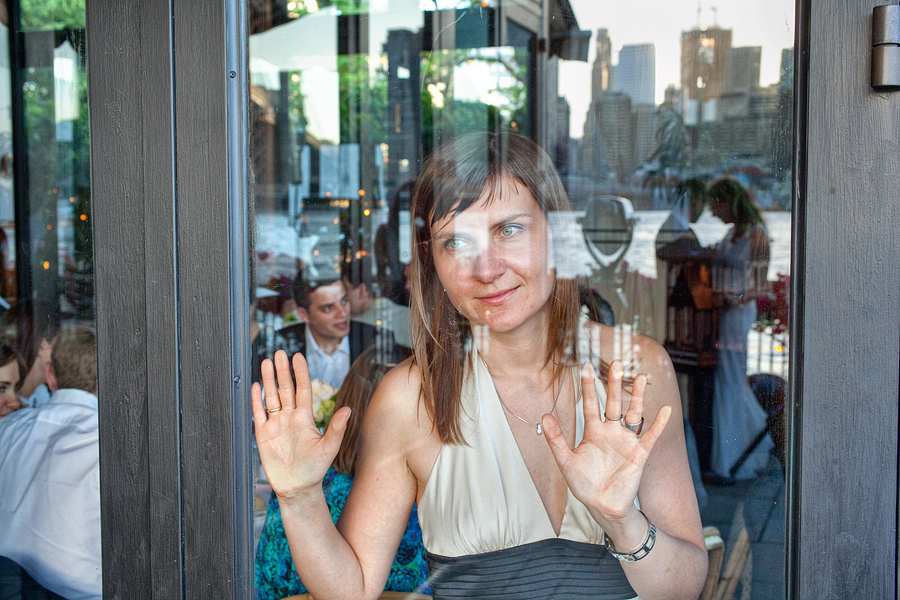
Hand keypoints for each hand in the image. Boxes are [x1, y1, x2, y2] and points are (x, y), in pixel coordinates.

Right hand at [251, 350, 351, 499]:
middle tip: (279, 353)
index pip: (303, 390)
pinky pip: (259, 413)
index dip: (300, 373)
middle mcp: (290, 418)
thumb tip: (348, 409)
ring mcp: (276, 425)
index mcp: (306, 418)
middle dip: (282, 371)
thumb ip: (337, 428)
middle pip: (285, 389)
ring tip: (266, 362)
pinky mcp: (263, 435)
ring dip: (269, 380)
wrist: (297, 488)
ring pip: (271, 397)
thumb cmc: (315, 470)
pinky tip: (256, 386)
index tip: (298, 357)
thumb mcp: (328, 448)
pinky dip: (256, 400)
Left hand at [541, 361, 670, 523]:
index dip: (588, 386)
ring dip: (637, 397)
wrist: (602, 506)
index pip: (590, 404)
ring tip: (642, 377)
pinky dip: (658, 424)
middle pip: (613, 403)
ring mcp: (626, 441)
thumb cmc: (583, 484)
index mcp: (592, 431)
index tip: (585, 366)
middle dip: (614, 384)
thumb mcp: (565, 461)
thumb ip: (556, 439)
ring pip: (633, 414)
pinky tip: (665, 410)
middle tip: (617, 362)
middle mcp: (610, 432)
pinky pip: (650, 436)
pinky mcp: (639, 454)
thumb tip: (544, 416)